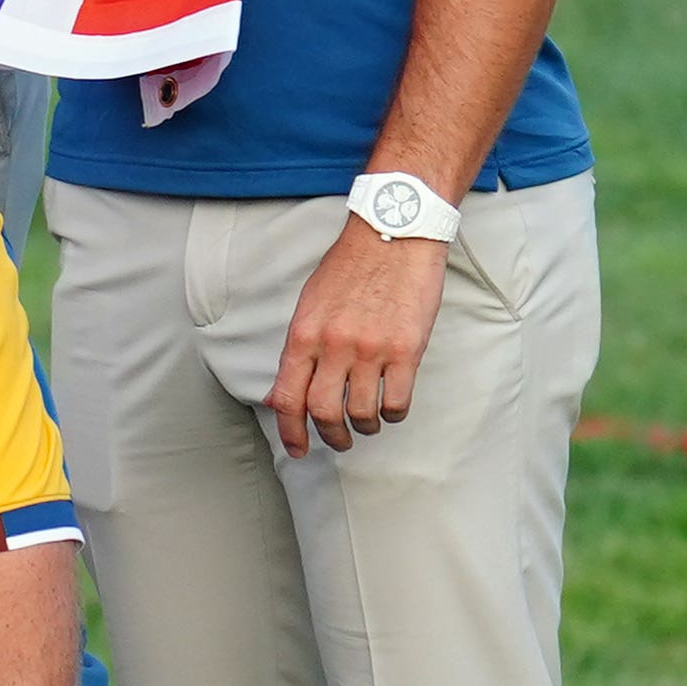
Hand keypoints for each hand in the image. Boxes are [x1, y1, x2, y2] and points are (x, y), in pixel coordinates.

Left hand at [265, 216, 448, 455]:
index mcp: (303, 335)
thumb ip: (297, 351)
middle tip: (339, 441)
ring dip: (365, 428)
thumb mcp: (309, 305)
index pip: (288, 398)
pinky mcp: (407, 350)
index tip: (296, 449)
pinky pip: (397, 401)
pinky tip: (392, 408)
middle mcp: (333, 346)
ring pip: (361, 413)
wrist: (394, 236)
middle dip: (330, 436)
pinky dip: (393, 414)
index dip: (290, 431)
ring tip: (368, 425)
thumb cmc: (350, 269)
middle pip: (323, 412)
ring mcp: (371, 349)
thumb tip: (279, 393)